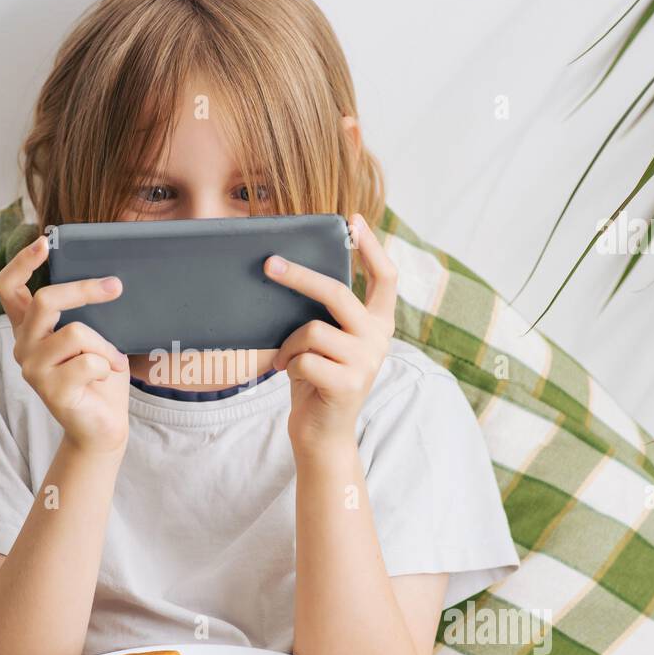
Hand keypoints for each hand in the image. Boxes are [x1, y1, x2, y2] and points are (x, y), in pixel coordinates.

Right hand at [0, 233, 130, 454]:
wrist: (102, 425)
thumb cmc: (99, 375)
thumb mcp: (93, 334)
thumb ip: (84, 311)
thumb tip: (108, 278)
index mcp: (28, 327)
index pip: (7, 287)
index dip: (22, 261)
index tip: (45, 241)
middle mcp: (23, 345)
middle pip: (44, 300)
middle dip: (84, 290)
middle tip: (115, 287)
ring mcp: (33, 369)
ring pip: (75, 333)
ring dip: (105, 345)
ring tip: (113, 361)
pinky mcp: (49, 391)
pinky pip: (88, 362)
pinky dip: (107, 366)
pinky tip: (104, 378)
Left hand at [266, 213, 397, 455]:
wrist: (322, 435)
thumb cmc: (317, 381)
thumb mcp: (327, 341)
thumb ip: (326, 313)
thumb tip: (289, 270)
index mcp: (378, 324)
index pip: (385, 278)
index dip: (370, 247)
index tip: (353, 220)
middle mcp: (379, 339)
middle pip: (337, 292)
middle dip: (298, 276)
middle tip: (269, 265)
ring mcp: (366, 361)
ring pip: (312, 330)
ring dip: (289, 345)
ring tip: (286, 360)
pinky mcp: (348, 383)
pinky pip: (304, 358)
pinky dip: (289, 366)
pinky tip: (292, 377)